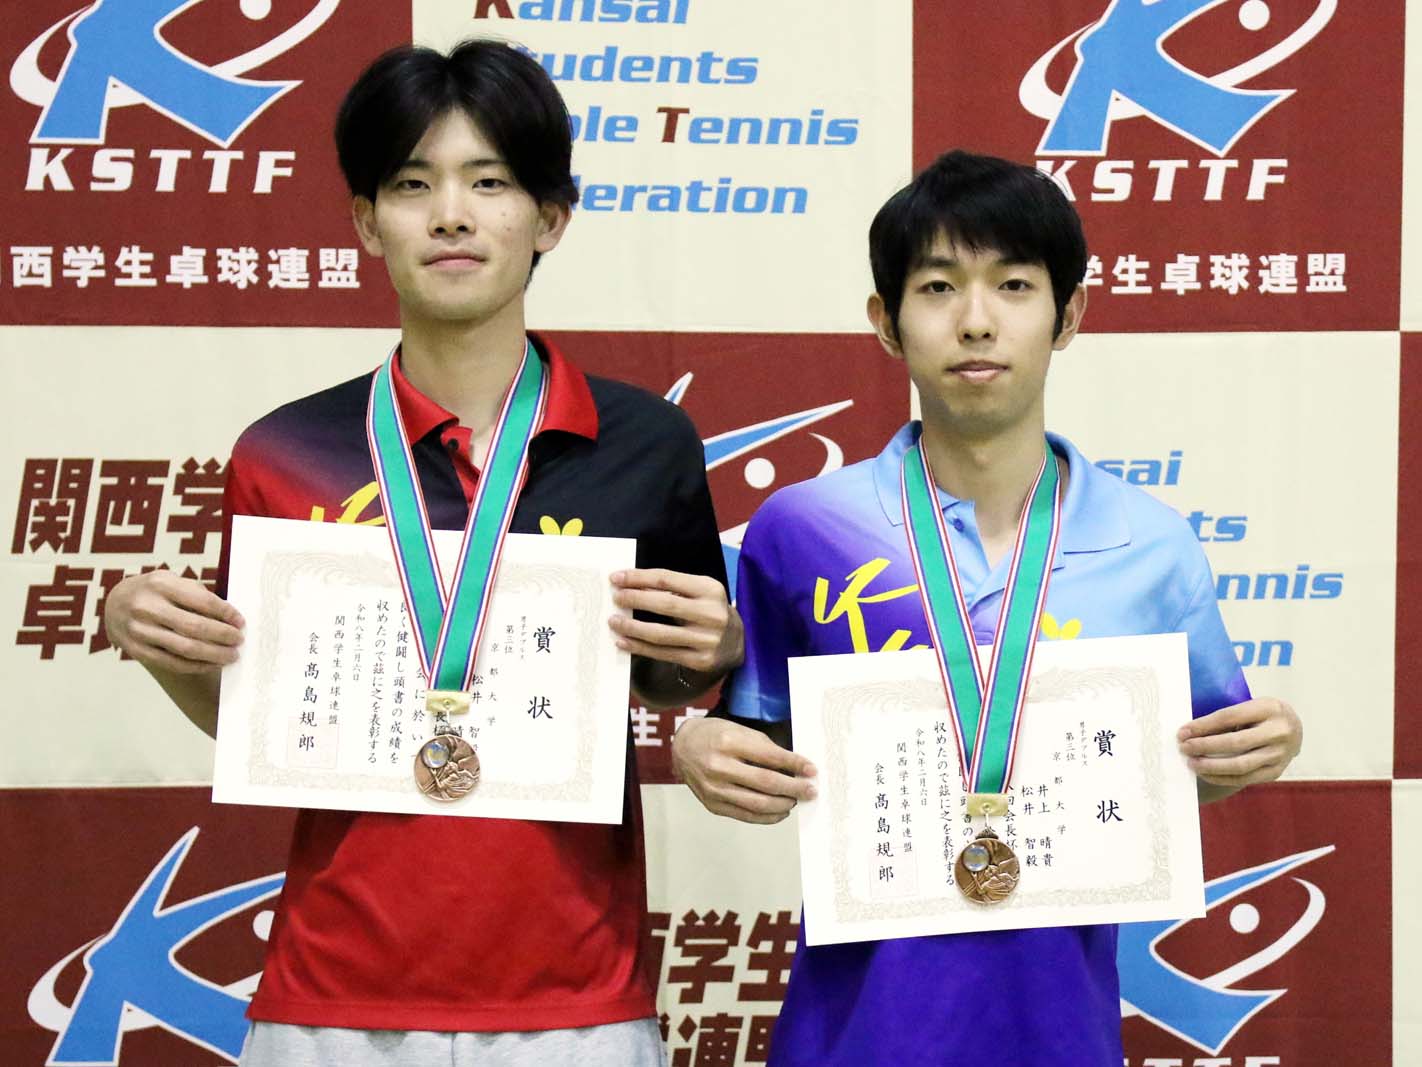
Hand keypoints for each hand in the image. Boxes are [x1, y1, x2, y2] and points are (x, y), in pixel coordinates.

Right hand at [105, 570, 244, 675]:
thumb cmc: (154, 591)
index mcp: (160, 584)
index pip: (202, 601)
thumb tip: (230, 618)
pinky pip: (172, 663)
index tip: (240, 622)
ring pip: (185, 648)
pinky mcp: (136, 650)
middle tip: (239, 641)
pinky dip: (196, 666)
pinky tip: (211, 664)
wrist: (115, 603)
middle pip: (195, 627)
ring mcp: (139, 630)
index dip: (226, 614)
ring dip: (214, 655)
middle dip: (223, 636)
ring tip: (231, 656)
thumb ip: (197, 595)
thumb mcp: (172, 581)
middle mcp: (147, 607)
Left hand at [608, 568, 742, 677]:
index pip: (667, 579)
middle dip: (635, 599)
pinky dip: (639, 647)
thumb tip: (631, 585)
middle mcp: (712, 614)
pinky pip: (663, 653)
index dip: (639, 578)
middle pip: (665, 604)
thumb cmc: (709, 610)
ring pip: (661, 633)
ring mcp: (707, 639)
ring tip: (614, 621)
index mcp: (710, 589)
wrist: (738, 643)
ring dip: (632, 627)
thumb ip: (672, 587)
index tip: (617, 578)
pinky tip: (623, 641)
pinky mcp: (700, 660)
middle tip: (615, 598)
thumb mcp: (700, 592)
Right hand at [672, 716, 816, 823]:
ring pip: (757, 804)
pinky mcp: (712, 805)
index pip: (769, 757)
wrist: (682, 748)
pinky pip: (745, 816)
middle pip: (766, 783)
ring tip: (796, 800)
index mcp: (728, 743)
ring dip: (783, 805)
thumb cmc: (715, 736)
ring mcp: (714, 789)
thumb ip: (765, 748)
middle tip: (811, 791)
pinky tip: (780, 811)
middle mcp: (719, 767)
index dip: (794, 764)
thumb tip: (794, 768)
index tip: (812, 770)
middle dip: (794, 789)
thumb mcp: (740, 731)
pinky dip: (767, 817)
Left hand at [1177, 696, 1300, 788]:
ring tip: (1192, 763)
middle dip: (1205, 746)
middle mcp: (1279, 732)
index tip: (1183, 732)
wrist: (1293, 729)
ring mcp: (1280, 754)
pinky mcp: (1276, 771)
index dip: (1203, 726)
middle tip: (1184, 748)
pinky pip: (1245, 778)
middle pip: (1235, 743)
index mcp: (1269, 708)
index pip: (1229, 717)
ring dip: (1211, 766)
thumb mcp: (1249, 707)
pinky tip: (1206, 774)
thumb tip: (1189, 732)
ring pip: (1240, 765)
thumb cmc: (1262, 716)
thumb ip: (1226, 719)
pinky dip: (1222, 777)